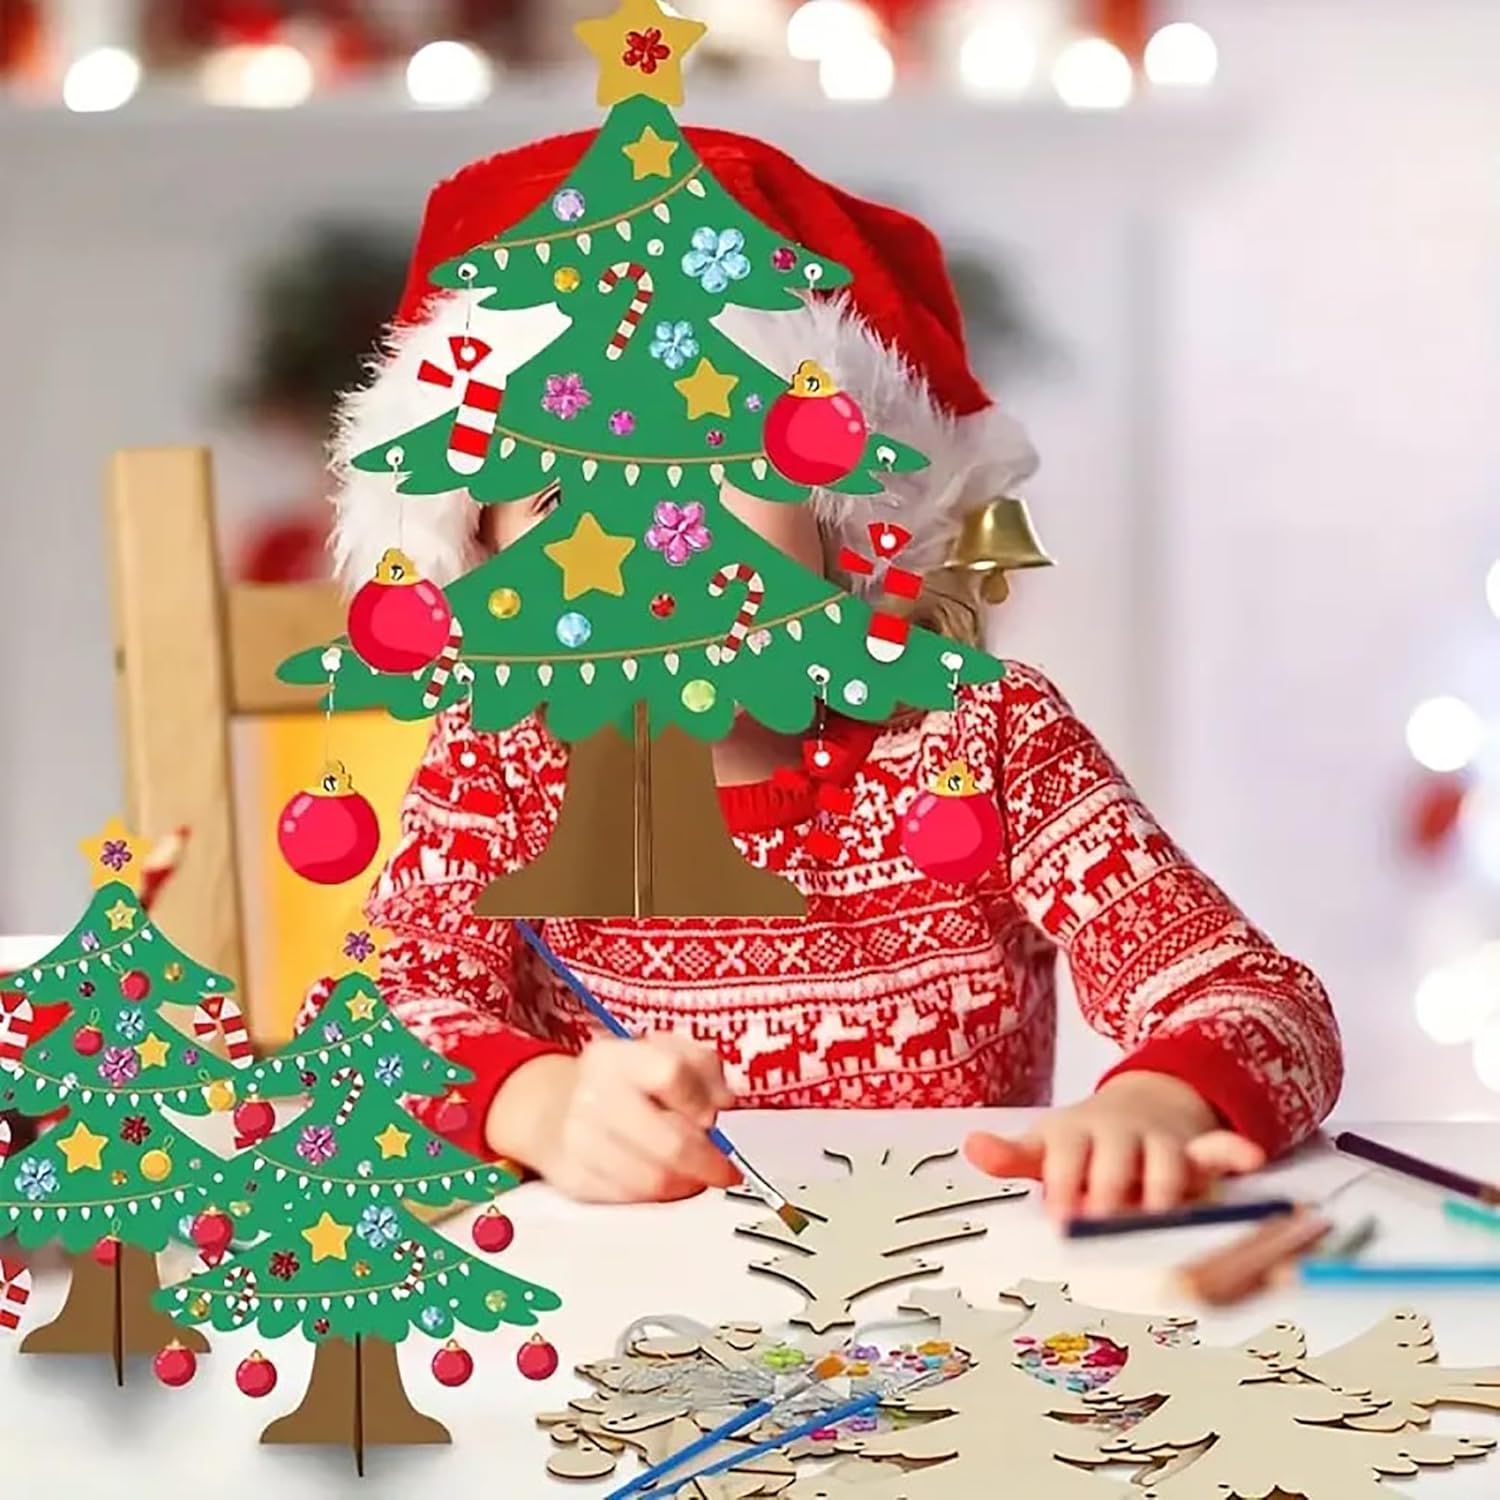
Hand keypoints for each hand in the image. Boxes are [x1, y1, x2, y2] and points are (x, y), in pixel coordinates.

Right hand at [485, 1036, 741, 1203]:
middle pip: (670, 1142)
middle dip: (708, 1162)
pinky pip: (632, 1201)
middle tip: (723, 1168)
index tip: (714, 1117)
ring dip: (686, 1184)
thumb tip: (724, 1102)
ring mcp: (580, 1141)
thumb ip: (702, 1067)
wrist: (553, 1107)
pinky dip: (657, 1196)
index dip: (702, 1101)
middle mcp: (593, 1096)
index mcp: (617, 1058)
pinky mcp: (574, 1180)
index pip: (671, 1073)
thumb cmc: (620, 1081)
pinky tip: (662, 1181)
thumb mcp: (660, 1051)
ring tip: (693, 1175)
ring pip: (654, 1181)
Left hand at [963, 1072, 1265, 1223]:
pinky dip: (1234, 1150)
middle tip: (1104, 1229)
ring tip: (1159, 1217)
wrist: (1132, 1106)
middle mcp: (1118, 1135)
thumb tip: (972, 1147)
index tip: (1061, 1216)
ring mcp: (1158, 1142)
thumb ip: (1011, 1156)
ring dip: (1165, 1189)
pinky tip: (1250, 1160)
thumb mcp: (1043, 1145)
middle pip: (1115, 1163)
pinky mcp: (1195, 1152)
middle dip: (1110, 1195)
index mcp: (1075, 1135)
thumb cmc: (1080, 1143)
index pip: (1066, 1159)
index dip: (1064, 1185)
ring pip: (1168, 1161)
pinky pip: (1218, 1146)